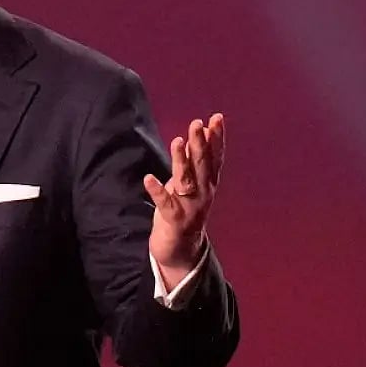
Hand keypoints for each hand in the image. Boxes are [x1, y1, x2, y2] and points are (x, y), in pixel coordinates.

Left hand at [143, 114, 225, 283]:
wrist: (181, 248)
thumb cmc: (185, 209)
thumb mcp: (193, 183)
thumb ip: (196, 160)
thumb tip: (201, 132)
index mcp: (208, 184)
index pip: (216, 157)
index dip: (217, 138)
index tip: (216, 118)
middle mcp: (203, 194)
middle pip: (202, 166)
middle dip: (200, 144)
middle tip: (196, 123)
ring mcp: (190, 206)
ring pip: (186, 180)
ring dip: (182, 161)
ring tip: (177, 142)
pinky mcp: (173, 219)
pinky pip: (165, 203)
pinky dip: (157, 191)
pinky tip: (148, 178)